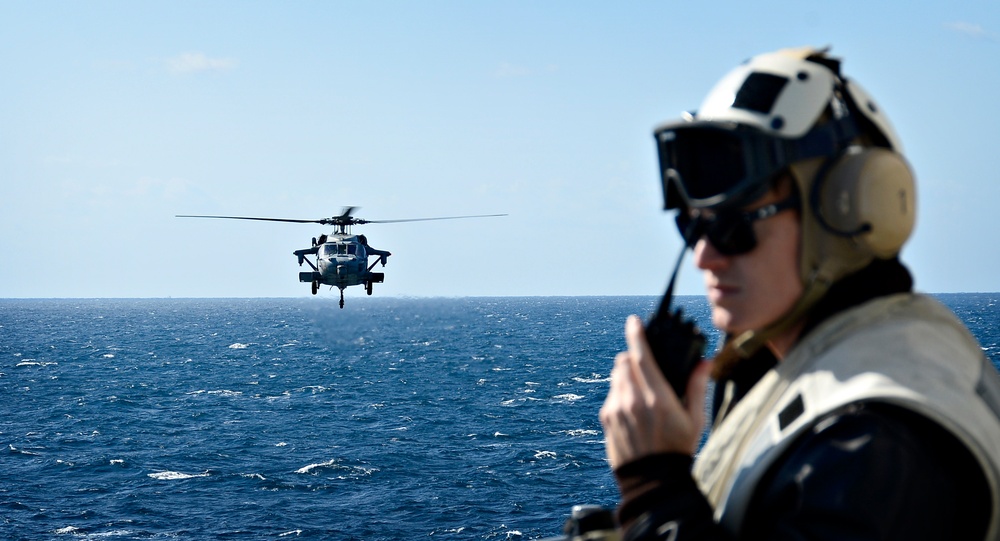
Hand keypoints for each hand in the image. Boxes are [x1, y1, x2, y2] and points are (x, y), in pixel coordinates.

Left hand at [599, 315, 711, 468]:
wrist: (653, 480)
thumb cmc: (678, 449)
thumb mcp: (695, 420)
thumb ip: (697, 387)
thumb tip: (704, 361)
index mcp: (658, 398)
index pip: (641, 356)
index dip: (636, 335)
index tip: (634, 321)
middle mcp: (633, 401)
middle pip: (624, 361)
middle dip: (632, 357)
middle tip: (643, 364)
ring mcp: (616, 409)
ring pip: (615, 376)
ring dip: (626, 375)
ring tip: (640, 390)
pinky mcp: (606, 418)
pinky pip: (610, 394)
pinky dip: (620, 392)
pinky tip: (633, 408)